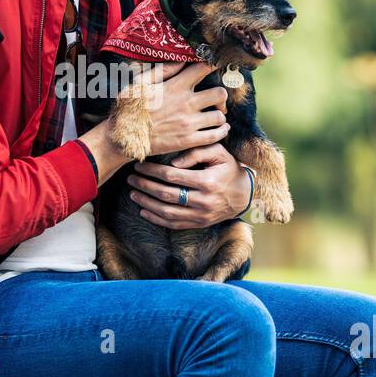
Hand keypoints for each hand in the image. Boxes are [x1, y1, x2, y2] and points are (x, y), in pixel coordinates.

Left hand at [126, 142, 250, 228]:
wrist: (244, 195)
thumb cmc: (228, 169)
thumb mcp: (219, 153)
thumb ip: (197, 152)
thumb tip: (173, 162)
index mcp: (207, 181)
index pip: (172, 176)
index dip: (152, 171)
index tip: (139, 166)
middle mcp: (203, 201)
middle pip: (166, 194)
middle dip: (145, 186)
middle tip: (131, 179)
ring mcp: (201, 215)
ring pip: (167, 212)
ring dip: (146, 203)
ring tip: (133, 194)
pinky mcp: (199, 224)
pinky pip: (174, 224)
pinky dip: (156, 219)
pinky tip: (144, 211)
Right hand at [131, 61, 229, 156]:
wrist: (122, 137)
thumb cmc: (129, 108)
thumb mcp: (140, 83)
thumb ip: (163, 70)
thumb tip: (181, 60)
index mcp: (175, 86)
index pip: (203, 69)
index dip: (213, 64)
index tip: (216, 66)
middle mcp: (185, 103)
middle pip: (220, 94)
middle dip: (221, 94)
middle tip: (216, 99)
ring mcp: (188, 124)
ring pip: (219, 117)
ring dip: (220, 115)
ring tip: (216, 115)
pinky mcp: (188, 141)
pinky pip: (214, 136)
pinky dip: (221, 132)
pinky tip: (220, 129)